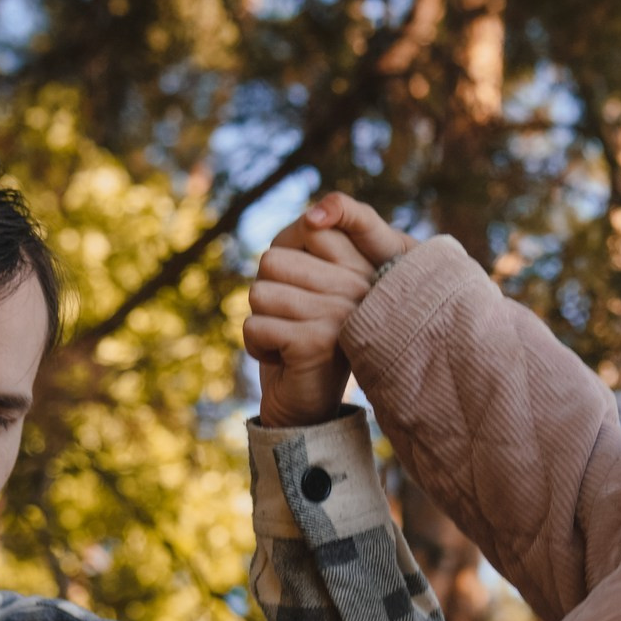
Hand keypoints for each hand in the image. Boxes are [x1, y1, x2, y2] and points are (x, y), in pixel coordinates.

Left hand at [242, 194, 416, 427]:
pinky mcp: (318, 342)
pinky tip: (283, 359)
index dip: (287, 257)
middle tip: (291, 321)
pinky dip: (256, 346)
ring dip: (260, 321)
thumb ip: (307, 244)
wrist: (310, 403)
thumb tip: (312, 217)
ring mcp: (342, 314)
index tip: (303, 289)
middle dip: (267, 294)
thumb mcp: (307, 282)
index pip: (310, 227)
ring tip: (287, 339)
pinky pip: (256, 326)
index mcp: (363, 267)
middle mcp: (361, 287)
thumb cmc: (302, 334)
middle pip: (272, 261)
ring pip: (259, 293)